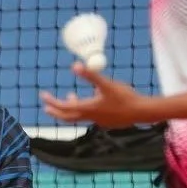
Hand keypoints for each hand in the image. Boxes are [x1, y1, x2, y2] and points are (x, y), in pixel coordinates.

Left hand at [40, 63, 154, 128]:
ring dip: (73, 107)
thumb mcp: (106, 83)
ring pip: (80, 116)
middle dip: (56, 110)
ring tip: (70, 96)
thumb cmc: (125, 97)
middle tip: (46, 106)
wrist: (142, 112)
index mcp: (88, 108)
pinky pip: (92, 115)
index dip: (52, 101)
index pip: (64, 107)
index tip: (43, 95)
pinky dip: (86, 108)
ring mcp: (99, 121)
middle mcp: (91, 117)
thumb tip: (75, 65)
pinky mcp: (107, 122)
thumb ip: (90, 75)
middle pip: (68, 117)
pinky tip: (96, 98)